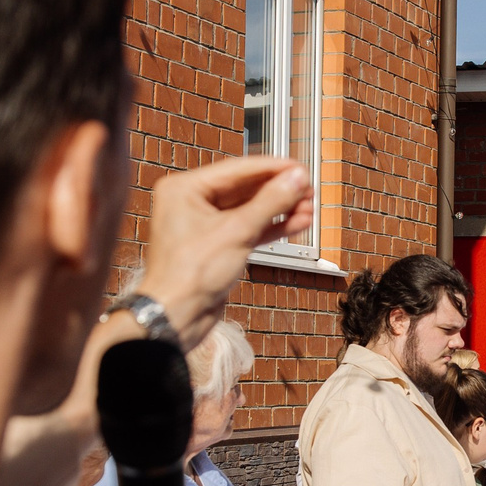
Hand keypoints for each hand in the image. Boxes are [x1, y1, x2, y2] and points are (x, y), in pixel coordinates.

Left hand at [134, 156, 314, 349]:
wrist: (177, 316)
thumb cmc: (187, 276)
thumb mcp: (237, 232)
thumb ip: (270, 203)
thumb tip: (295, 180)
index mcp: (184, 189)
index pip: (238, 169)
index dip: (273, 169)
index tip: (298, 169)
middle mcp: (191, 202)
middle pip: (245, 188)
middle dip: (279, 192)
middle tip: (307, 190)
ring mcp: (204, 225)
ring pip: (249, 209)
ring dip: (279, 210)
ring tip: (307, 208)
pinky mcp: (216, 246)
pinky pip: (247, 228)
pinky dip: (270, 227)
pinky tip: (295, 223)